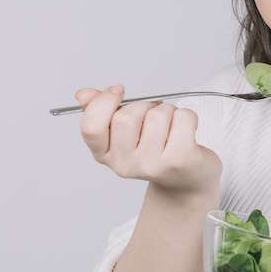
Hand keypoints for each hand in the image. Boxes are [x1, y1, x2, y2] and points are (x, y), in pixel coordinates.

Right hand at [76, 85, 220, 194]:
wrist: (186, 180)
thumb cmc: (155, 150)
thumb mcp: (124, 132)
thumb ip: (102, 111)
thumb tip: (83, 94)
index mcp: (105, 155)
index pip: (91, 127)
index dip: (103, 102)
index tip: (118, 91)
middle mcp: (124, 165)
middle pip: (125, 117)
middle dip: (143, 105)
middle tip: (152, 115)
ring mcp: (152, 165)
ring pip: (157, 114)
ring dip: (168, 110)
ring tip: (170, 126)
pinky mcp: (179, 160)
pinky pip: (183, 117)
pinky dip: (188, 116)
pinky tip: (186, 131)